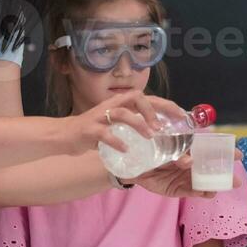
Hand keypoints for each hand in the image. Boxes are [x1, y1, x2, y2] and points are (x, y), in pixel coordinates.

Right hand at [67, 92, 188, 155]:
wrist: (65, 135)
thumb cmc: (95, 130)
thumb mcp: (117, 125)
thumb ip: (135, 125)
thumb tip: (160, 135)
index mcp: (122, 103)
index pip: (148, 98)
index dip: (166, 105)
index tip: (181, 116)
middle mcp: (112, 105)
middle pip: (136, 97)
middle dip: (152, 110)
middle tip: (163, 128)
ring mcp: (100, 116)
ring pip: (121, 112)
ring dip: (138, 123)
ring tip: (150, 137)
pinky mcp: (89, 128)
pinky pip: (104, 133)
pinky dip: (116, 141)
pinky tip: (126, 149)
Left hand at [131, 150, 244, 199]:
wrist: (134, 164)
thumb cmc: (151, 149)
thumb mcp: (166, 145)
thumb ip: (179, 153)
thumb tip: (190, 161)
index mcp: (191, 150)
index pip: (212, 149)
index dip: (226, 152)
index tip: (239, 155)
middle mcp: (192, 164)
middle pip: (212, 169)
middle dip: (225, 174)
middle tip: (237, 180)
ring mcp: (186, 177)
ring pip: (204, 182)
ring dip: (215, 186)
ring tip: (223, 188)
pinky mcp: (178, 190)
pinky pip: (192, 192)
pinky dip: (200, 193)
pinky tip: (208, 193)